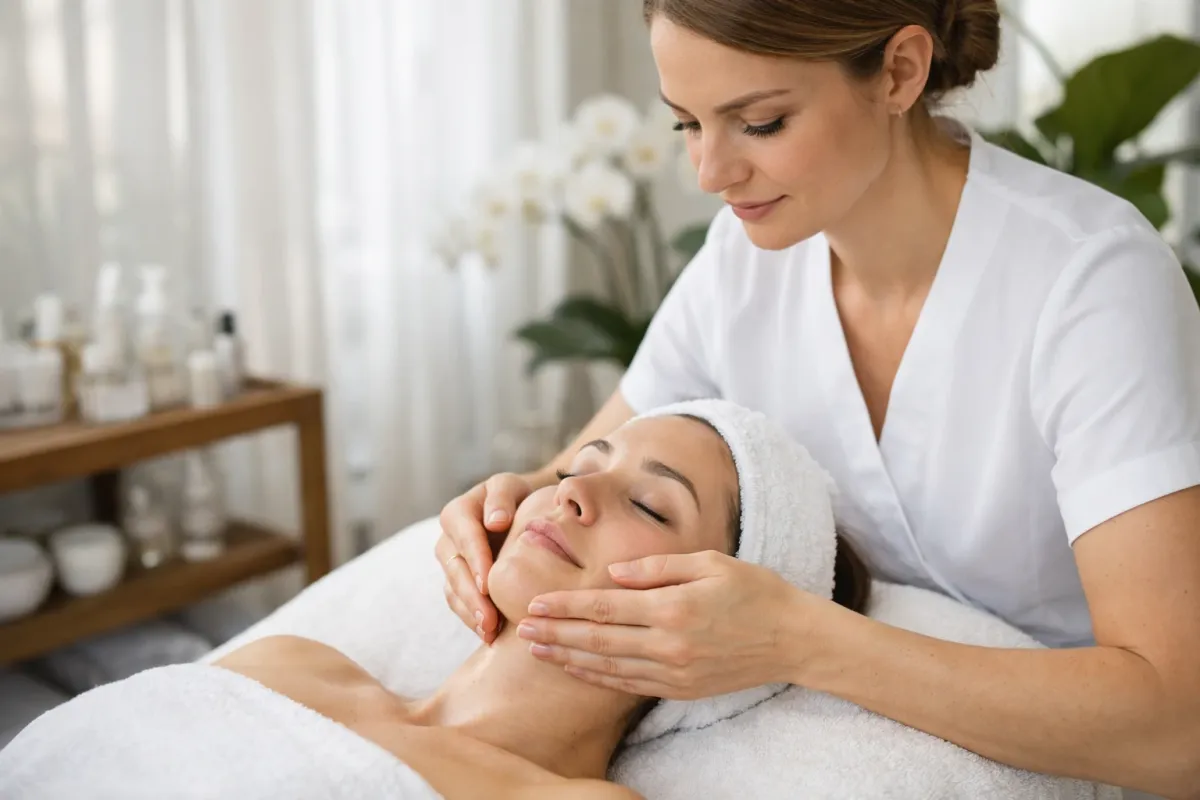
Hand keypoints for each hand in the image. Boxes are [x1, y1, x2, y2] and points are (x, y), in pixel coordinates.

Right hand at [437, 472, 535, 643]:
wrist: (518, 511)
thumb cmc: (516, 496)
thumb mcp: (511, 487)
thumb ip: (502, 498)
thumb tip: (495, 522)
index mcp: (458, 512)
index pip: (465, 537)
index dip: (475, 560)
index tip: (487, 582)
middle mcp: (448, 539)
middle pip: (455, 569)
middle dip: (471, 596)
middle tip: (488, 619)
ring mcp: (451, 563)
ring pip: (453, 590)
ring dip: (470, 612)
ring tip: (488, 632)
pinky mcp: (458, 581)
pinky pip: (458, 602)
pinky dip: (471, 618)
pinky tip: (488, 633)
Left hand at [515, 550, 810, 698]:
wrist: (793, 638)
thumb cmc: (753, 589)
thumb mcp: (709, 562)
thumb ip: (656, 566)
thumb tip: (611, 572)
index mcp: (673, 607)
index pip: (604, 608)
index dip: (566, 607)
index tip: (535, 603)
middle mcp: (669, 644)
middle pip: (597, 641)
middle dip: (555, 635)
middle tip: (522, 629)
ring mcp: (675, 672)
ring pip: (608, 667)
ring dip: (568, 659)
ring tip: (537, 650)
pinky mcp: (682, 689)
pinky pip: (629, 685)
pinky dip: (598, 678)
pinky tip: (577, 668)